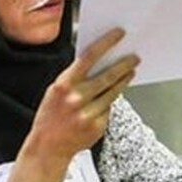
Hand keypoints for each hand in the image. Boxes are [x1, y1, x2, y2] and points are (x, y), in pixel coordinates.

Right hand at [24, 28, 138, 162]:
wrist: (47, 147)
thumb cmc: (51, 115)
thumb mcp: (55, 91)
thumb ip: (75, 77)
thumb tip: (99, 60)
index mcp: (64, 84)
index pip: (89, 57)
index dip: (106, 43)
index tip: (119, 34)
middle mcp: (76, 98)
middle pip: (108, 76)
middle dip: (124, 64)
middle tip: (134, 57)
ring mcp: (87, 113)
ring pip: (113, 93)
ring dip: (124, 80)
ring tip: (131, 72)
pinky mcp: (97, 127)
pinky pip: (109, 109)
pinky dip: (109, 103)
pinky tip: (109, 99)